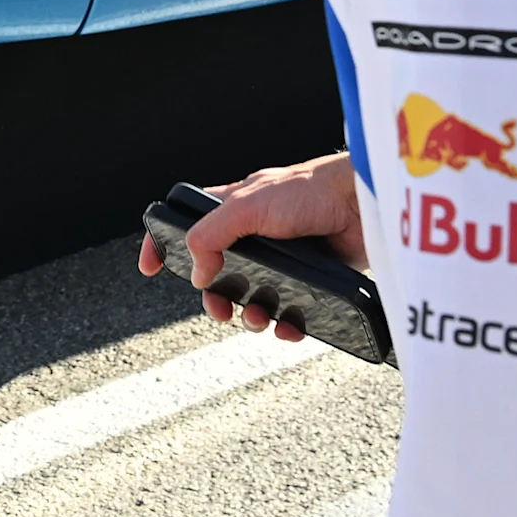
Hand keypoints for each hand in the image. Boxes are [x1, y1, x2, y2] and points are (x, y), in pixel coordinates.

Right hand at [136, 151, 366, 335]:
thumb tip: (199, 273)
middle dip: (213, 295)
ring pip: (251, 296)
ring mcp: (284, 257)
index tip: (151, 266)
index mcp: (235, 208)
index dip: (165, 243)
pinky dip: (284, 324)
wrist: (365, 204)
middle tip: (219, 308)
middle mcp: (257, 233)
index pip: (188, 224)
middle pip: (218, 271)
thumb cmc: (314, 189)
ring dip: (248, 314)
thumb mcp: (251, 205)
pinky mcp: (311, 278)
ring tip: (257, 317)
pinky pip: (289, 311)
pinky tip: (288, 327)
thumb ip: (213, 234)